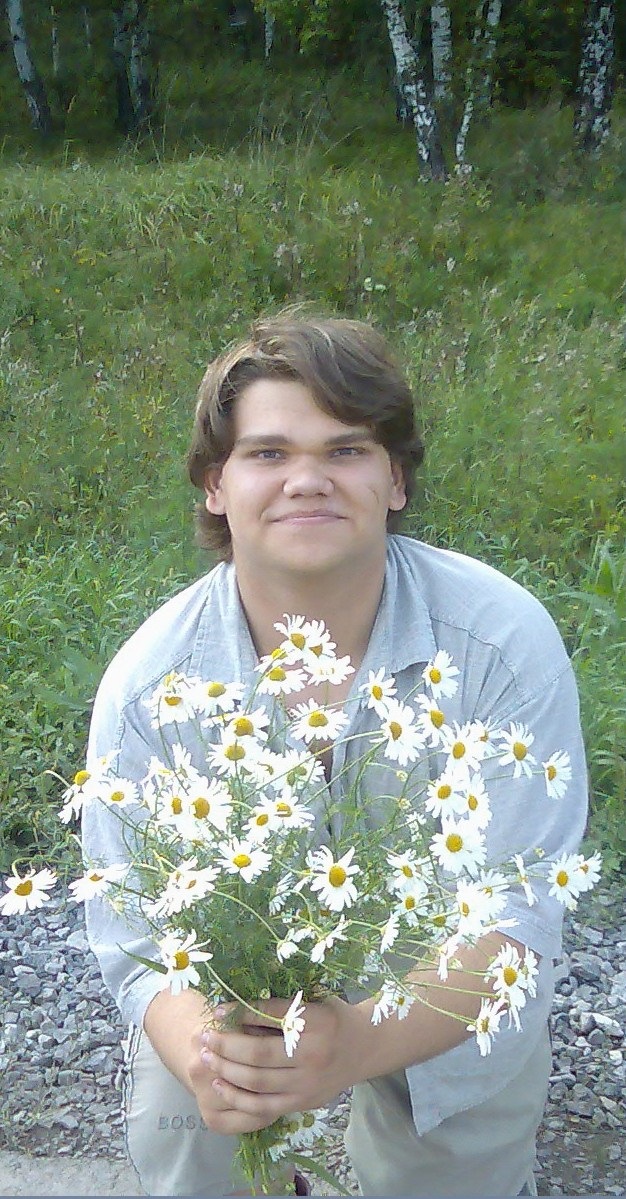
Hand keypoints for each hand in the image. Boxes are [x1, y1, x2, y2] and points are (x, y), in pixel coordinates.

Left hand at [190, 995, 366, 1134]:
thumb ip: (279, 1008)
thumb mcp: (313, 1002)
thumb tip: (235, 1007)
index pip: (270, 1017)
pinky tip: (220, 1084)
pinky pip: (263, 1107)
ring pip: (257, 1083)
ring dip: (225, 1070)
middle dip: (225, 1046)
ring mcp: (308, 1084)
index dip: (240, 1013)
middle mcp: (313, 1056)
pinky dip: (238, 1097)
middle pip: (258, 1054)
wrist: (366, 1047)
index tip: (217, 1010)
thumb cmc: (334, 1017)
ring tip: (205, 1057)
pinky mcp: (303, 1103)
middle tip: (203, 1036)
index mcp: (316, 1022)